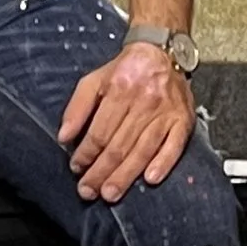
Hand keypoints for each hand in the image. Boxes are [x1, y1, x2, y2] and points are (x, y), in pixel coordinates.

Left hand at [58, 41, 195, 201]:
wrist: (162, 51)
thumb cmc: (125, 71)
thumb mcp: (95, 80)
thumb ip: (77, 107)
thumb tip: (64, 137)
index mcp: (119, 89)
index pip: (100, 130)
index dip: (86, 153)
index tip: (76, 168)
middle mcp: (143, 101)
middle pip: (119, 145)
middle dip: (101, 172)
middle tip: (88, 191)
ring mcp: (165, 112)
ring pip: (142, 150)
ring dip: (125, 175)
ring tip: (110, 194)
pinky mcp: (183, 120)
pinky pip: (173, 146)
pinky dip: (163, 163)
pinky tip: (150, 179)